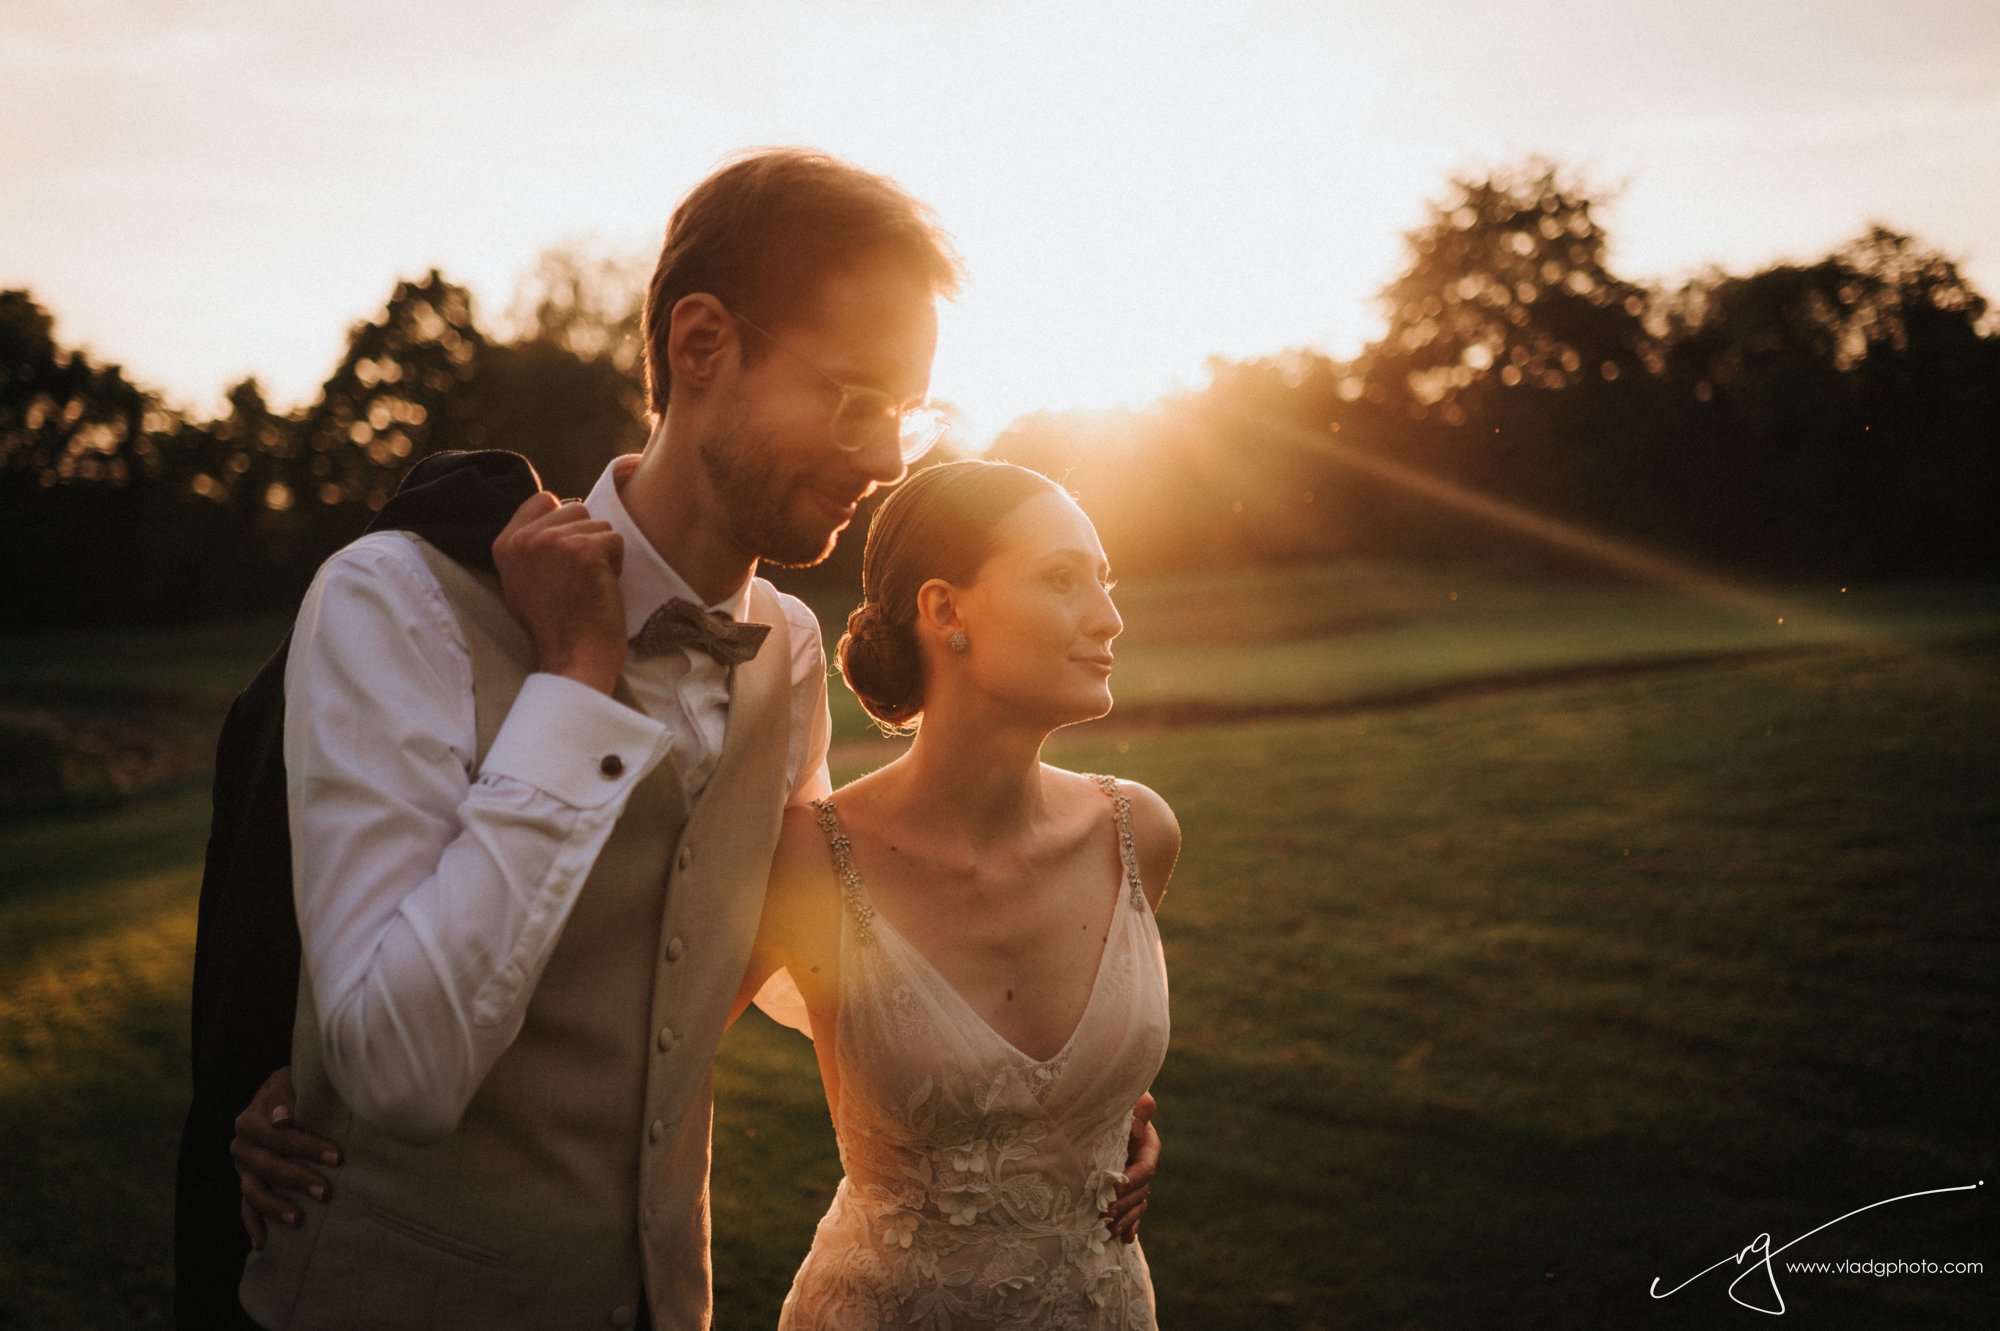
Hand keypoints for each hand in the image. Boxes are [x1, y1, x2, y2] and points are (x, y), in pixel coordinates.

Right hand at [232, 1066, 342, 1250]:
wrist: (283, 1097)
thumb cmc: (298, 1088)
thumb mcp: (292, 1079)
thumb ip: (288, 1092)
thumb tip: (282, 1118)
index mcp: (252, 1116)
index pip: (277, 1134)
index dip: (307, 1145)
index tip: (338, 1157)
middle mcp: (242, 1143)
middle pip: (267, 1164)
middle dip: (297, 1178)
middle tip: (327, 1192)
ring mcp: (243, 1167)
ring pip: (254, 1190)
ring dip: (275, 1206)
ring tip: (299, 1219)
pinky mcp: (247, 1184)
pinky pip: (245, 1207)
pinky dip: (252, 1225)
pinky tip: (262, 1244)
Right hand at [492, 492, 626, 693]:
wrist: (573, 657)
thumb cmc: (556, 624)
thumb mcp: (522, 580)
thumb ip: (531, 545)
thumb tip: (555, 506)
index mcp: (505, 544)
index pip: (542, 499)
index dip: (563, 524)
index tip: (564, 558)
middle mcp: (525, 539)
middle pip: (575, 509)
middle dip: (585, 539)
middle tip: (576, 577)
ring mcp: (553, 542)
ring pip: (598, 524)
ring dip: (602, 552)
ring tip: (587, 583)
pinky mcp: (584, 551)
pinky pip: (615, 540)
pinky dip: (616, 563)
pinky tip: (600, 587)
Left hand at [1105, 1091, 1159, 1243]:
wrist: (1094, 1114)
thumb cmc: (1105, 1104)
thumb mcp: (1121, 1104)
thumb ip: (1136, 1105)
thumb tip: (1145, 1105)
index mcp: (1148, 1145)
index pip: (1145, 1168)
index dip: (1131, 1180)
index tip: (1113, 1187)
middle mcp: (1143, 1164)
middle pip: (1141, 1191)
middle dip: (1124, 1204)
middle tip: (1104, 1214)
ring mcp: (1135, 1179)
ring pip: (1138, 1204)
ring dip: (1125, 1219)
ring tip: (1107, 1230)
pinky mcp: (1125, 1191)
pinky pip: (1133, 1212)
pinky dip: (1130, 1226)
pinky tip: (1124, 1239)